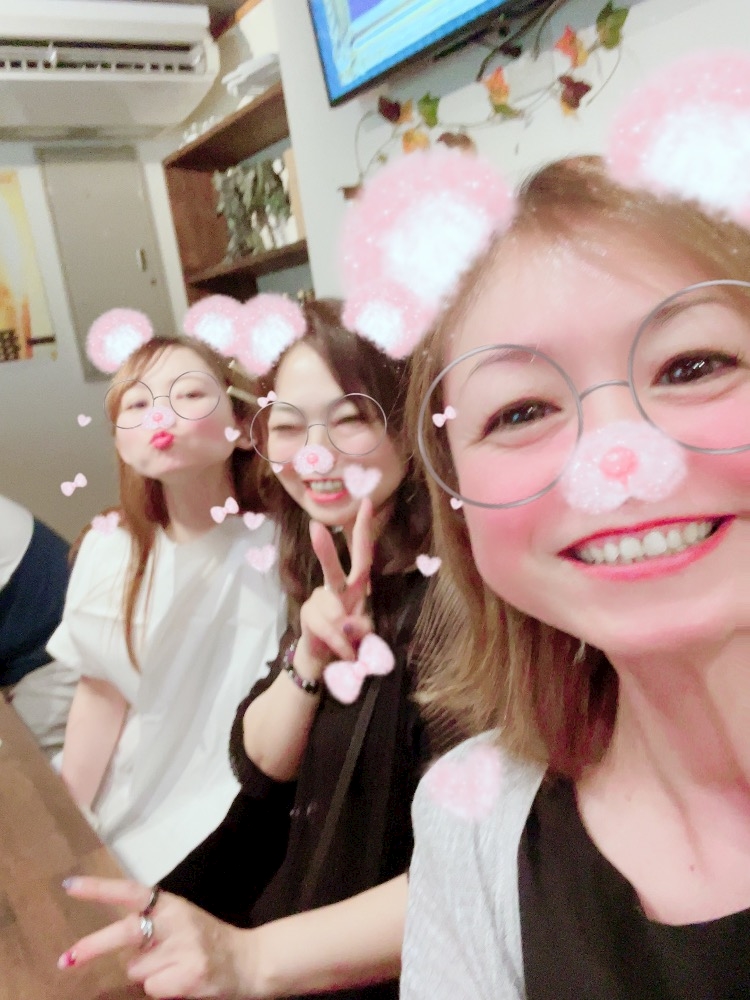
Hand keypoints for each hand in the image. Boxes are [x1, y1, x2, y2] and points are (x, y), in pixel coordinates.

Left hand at [58, 877, 258, 998]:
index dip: (100, 889)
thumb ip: (151, 926)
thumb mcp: (181, 922)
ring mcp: (184, 948)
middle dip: (92, 947)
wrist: (249, 961)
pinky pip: (152, 988)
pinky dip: (161, 989)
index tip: (69, 885)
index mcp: (171, 904)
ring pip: (137, 970)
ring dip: (147, 974)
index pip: (131, 891)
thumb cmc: (207, 941)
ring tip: (175, 968)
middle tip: (65, 961)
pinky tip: (183, 981)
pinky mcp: (189, 975)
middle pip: (125, 932)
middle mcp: (176, 921)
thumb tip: (111, 944)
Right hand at [294, 499, 374, 681]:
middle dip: (325, 551)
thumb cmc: (350, 639)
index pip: (362, 555)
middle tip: (314, 527)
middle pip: (333, 570)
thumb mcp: (365, 635)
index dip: (363, 530)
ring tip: (350, 649)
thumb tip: (347, 622)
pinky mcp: (309, 616)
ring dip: (344, 633)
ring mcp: (320, 601)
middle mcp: (338, 589)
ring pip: (331, 610)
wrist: (324, 658)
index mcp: (356, 586)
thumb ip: (362, 628)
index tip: (366, 502)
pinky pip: (328, 630)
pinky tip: (346, 654)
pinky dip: (340, 644)